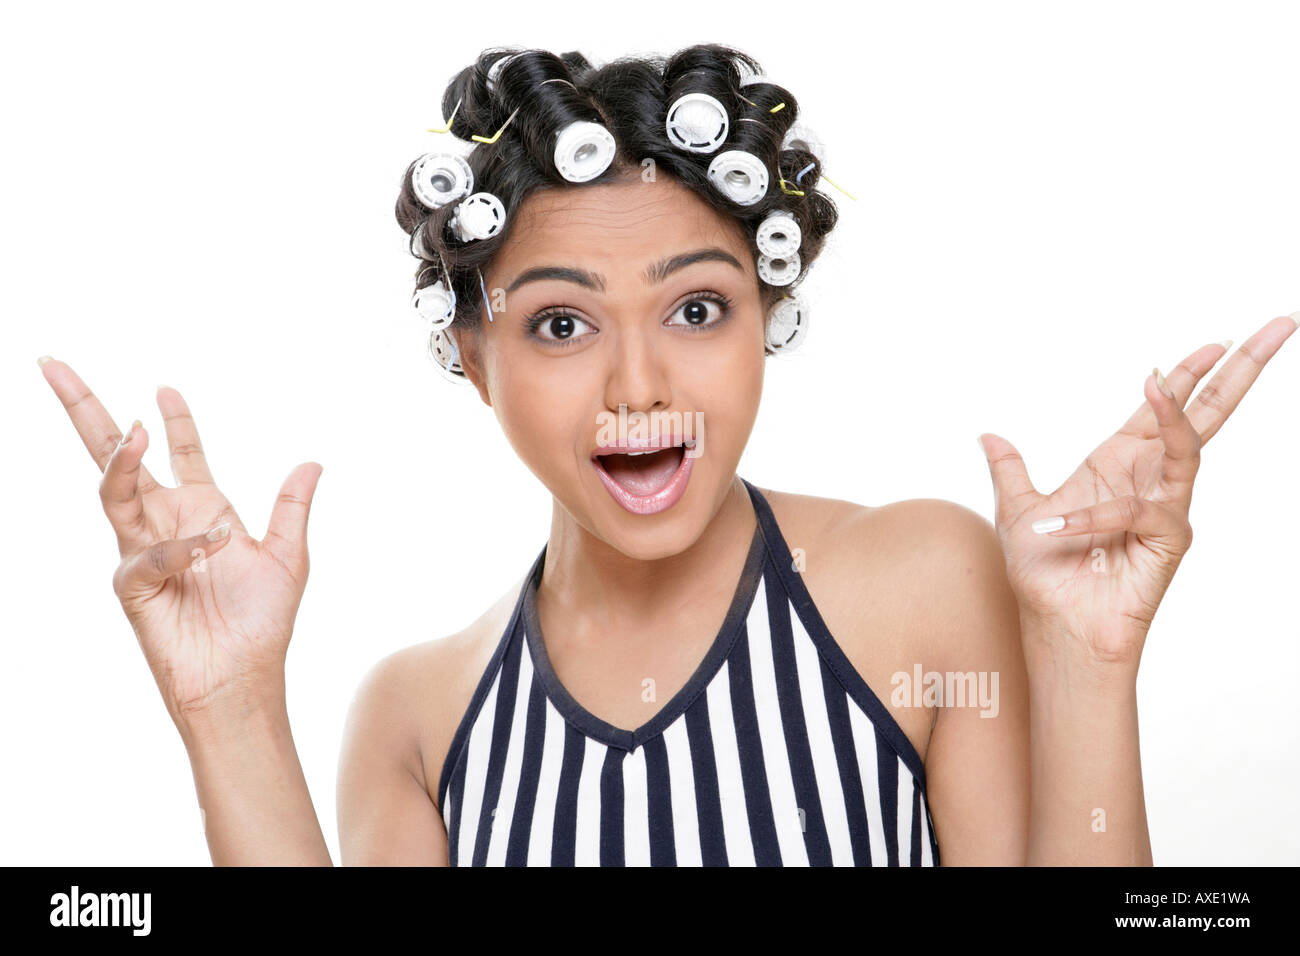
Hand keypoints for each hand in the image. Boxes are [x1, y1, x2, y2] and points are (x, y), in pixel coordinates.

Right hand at [38, 358, 323, 728]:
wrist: (244, 678)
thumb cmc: (262, 624)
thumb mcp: (290, 557)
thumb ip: (293, 509)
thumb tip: (312, 463)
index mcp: (203, 510)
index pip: (183, 454)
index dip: (176, 421)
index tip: (166, 386)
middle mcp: (165, 524)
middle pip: (116, 457)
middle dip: (86, 411)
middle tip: (53, 364)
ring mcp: (143, 551)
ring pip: (112, 491)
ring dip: (118, 459)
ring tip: (133, 431)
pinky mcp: (132, 585)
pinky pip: (148, 553)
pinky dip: (179, 548)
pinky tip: (212, 548)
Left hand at [978, 313, 1297, 670]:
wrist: (1053, 629)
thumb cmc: (1045, 578)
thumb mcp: (1018, 512)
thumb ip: (1010, 470)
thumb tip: (988, 436)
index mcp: (1120, 464)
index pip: (1164, 408)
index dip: (1188, 374)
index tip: (1217, 339)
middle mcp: (1150, 480)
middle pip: (1207, 415)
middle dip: (1241, 370)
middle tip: (1279, 325)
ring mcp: (1164, 509)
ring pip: (1190, 447)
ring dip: (1187, 409)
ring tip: (1176, 369)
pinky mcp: (1166, 542)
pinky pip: (1140, 511)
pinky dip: (1100, 514)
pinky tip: (1060, 526)